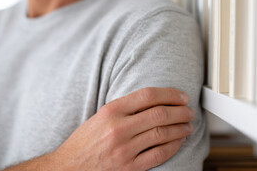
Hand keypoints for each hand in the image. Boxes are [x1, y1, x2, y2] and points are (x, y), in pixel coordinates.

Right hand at [52, 87, 193, 170]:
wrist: (68, 168)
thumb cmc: (84, 142)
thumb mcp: (100, 117)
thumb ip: (124, 108)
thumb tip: (154, 101)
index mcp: (111, 111)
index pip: (148, 95)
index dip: (170, 94)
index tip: (181, 95)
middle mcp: (118, 129)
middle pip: (160, 114)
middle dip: (180, 111)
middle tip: (188, 111)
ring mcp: (124, 150)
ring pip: (162, 134)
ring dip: (180, 128)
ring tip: (187, 125)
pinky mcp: (129, 168)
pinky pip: (159, 155)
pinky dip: (173, 146)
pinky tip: (178, 141)